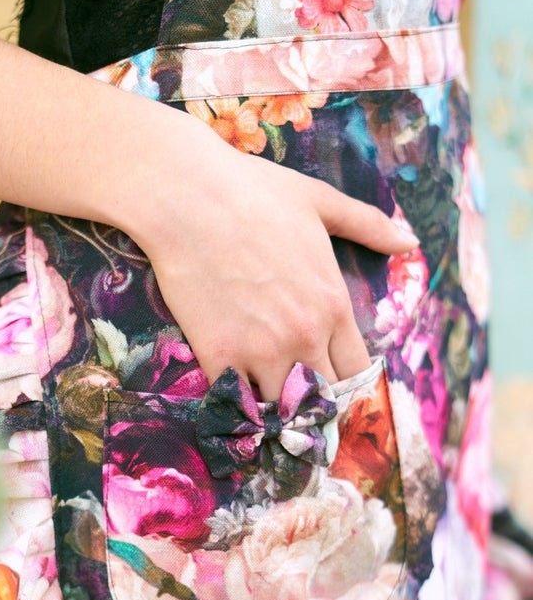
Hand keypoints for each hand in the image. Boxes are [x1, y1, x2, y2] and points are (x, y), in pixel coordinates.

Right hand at [140, 125, 417, 401]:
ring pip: (281, 408)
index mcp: (334, 305)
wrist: (188, 197)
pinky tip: (232, 392)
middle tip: (297, 400)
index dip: (346, 384)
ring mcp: (261, 351)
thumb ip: (369, 226)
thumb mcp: (322, 201)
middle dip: (313, 400)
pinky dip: (236, 401)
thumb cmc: (254, 192)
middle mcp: (304, 336)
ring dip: (275, 407)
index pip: (357, 372)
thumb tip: (410, 241)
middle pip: (323, 397)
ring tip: (265, 399)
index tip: (330, 382)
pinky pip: (236, 400)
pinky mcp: (219, 356)